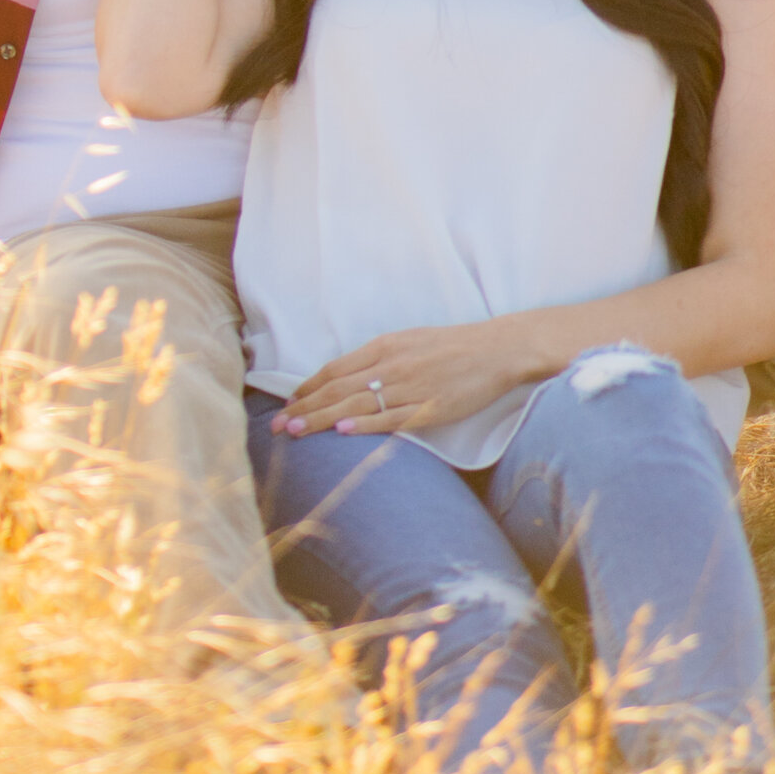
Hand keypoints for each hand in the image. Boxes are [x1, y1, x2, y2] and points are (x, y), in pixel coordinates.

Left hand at [282, 319, 536, 437]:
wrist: (497, 349)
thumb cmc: (453, 346)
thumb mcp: (410, 341)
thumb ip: (379, 358)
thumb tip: (349, 376)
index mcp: (385, 347)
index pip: (336, 369)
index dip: (309, 387)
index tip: (288, 402)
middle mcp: (391, 366)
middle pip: (338, 389)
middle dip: (304, 407)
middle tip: (277, 425)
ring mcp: (410, 388)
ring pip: (356, 405)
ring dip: (321, 419)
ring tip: (295, 431)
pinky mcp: (429, 408)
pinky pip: (391, 419)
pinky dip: (364, 425)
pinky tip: (342, 431)